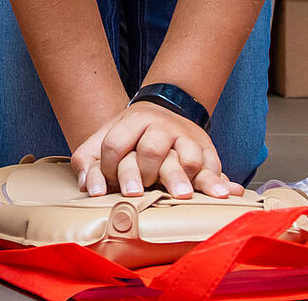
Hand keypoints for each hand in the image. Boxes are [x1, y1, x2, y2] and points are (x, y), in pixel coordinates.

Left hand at [72, 102, 237, 199]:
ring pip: (188, 158)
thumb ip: (87, 160)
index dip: (107, 168)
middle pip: (152, 150)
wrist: (163, 110)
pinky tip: (220, 195)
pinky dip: (215, 181)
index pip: (115, 145)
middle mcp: (162, 126)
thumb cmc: (129, 135)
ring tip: (181, 196)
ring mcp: (187, 137)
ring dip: (183, 179)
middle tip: (136, 193)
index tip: (107, 185)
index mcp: (134, 120)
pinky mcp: (207, 149)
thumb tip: (89, 189)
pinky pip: (213, 167)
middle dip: (144, 173)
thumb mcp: (103, 138)